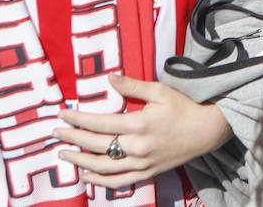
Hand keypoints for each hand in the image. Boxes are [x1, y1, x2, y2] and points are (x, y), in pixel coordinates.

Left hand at [53, 74, 231, 188]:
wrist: (206, 131)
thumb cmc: (184, 107)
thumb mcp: (160, 90)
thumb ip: (133, 86)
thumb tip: (109, 79)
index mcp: (138, 124)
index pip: (99, 123)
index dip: (78, 120)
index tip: (63, 115)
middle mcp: (137, 147)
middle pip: (96, 146)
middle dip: (72, 139)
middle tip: (55, 133)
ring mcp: (141, 163)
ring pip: (103, 167)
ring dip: (80, 161)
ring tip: (64, 153)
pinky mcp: (147, 173)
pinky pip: (118, 182)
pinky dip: (99, 181)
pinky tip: (86, 175)